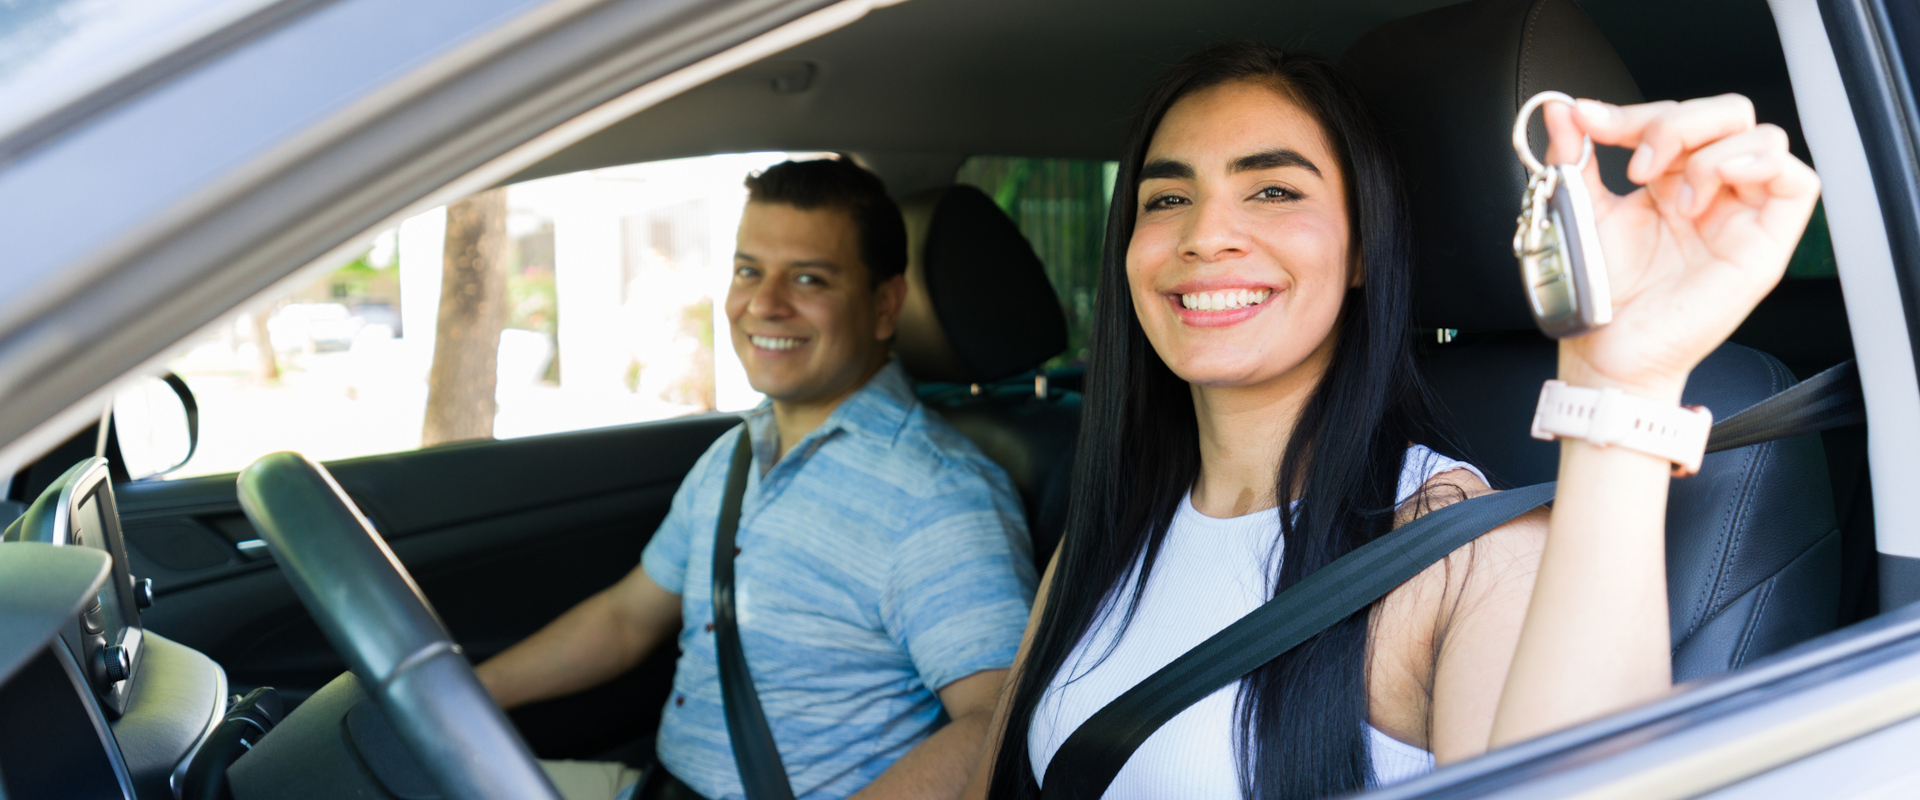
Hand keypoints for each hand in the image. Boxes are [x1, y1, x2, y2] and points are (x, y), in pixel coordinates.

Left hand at [1539, 95, 1820, 399]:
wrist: (1608, 350)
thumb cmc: (1601, 291)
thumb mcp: (1582, 210)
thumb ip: (1574, 158)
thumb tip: (1561, 109)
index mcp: (1669, 179)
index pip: (1675, 116)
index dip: (1634, 112)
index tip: (1589, 122)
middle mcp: (1711, 190)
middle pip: (1726, 114)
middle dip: (1676, 123)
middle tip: (1636, 163)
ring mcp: (1742, 214)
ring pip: (1763, 137)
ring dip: (1711, 148)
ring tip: (1672, 196)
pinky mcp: (1766, 244)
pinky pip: (1797, 182)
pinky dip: (1757, 164)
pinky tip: (1709, 185)